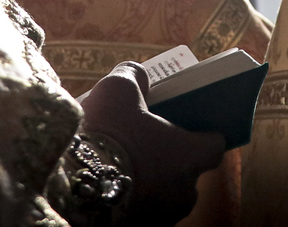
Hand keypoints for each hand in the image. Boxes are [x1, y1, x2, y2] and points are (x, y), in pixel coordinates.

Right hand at [80, 62, 225, 225]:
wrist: (72, 186)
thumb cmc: (107, 134)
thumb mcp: (118, 90)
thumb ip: (134, 77)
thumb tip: (139, 75)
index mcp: (191, 156)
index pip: (215, 145)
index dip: (203, 133)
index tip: (189, 124)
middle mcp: (184, 192)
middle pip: (187, 172)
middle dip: (171, 158)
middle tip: (146, 140)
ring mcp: (163, 216)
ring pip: (165, 194)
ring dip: (151, 179)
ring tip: (122, 163)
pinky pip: (143, 209)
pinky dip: (132, 197)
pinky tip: (109, 182)